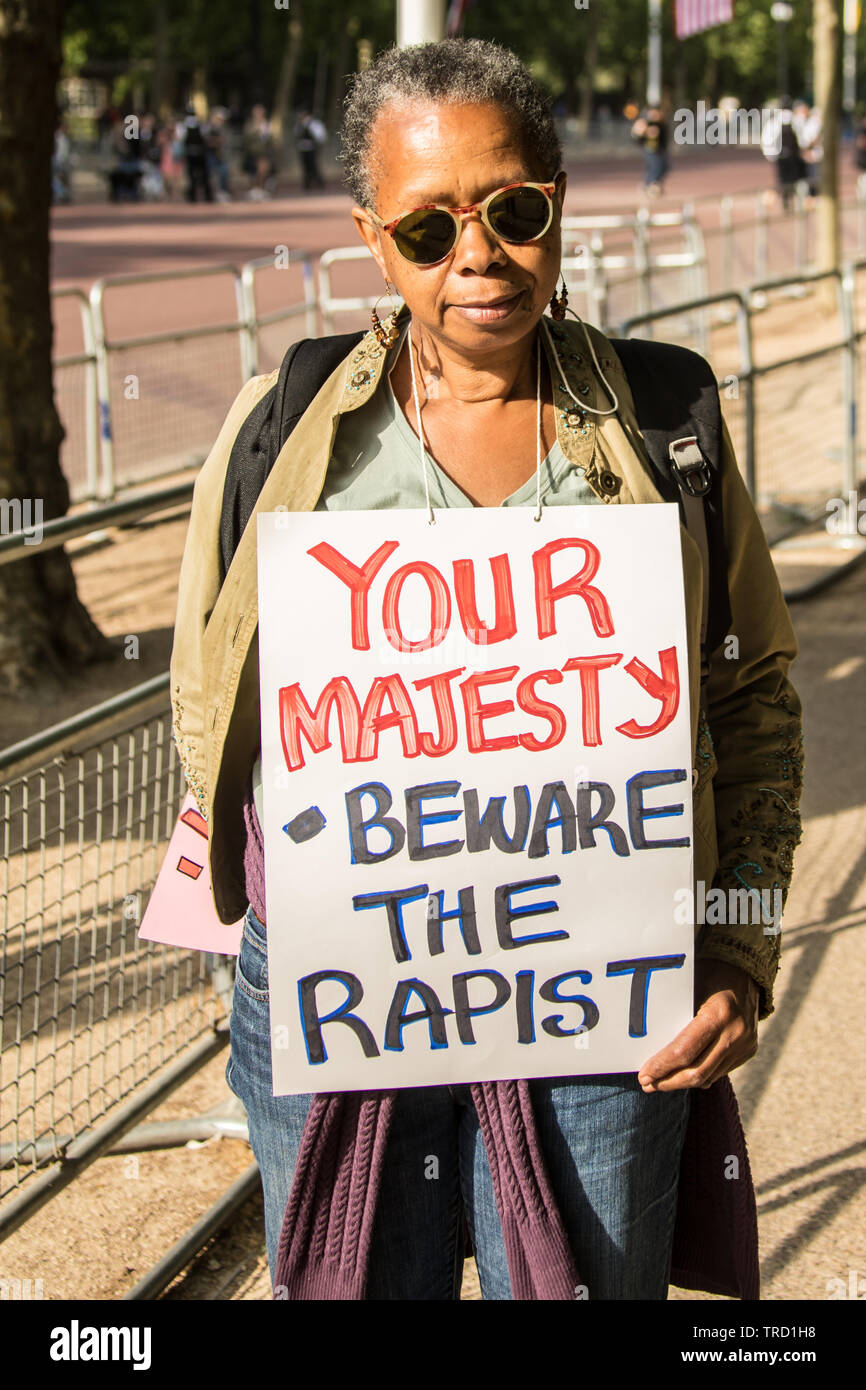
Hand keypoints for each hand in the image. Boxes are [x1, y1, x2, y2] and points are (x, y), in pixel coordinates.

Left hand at [637, 959, 758, 1092]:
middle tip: (647, 1084)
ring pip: (708, 1076)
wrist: (746, 970)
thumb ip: (675, 1017)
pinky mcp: (749, 1050)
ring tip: (660, 1082)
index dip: (662, 1066)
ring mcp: (745, 1044)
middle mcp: (735, 1032)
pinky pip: (719, 1071)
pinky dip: (699, 1076)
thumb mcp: (689, 989)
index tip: (644, 1075)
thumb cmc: (709, 973)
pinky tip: (682, 1074)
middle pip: (697, 1072)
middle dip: (669, 1081)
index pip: (684, 1051)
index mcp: (718, 1013)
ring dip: (682, 1083)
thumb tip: (647, 1046)